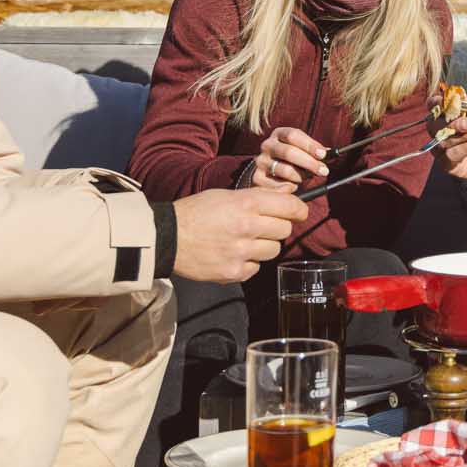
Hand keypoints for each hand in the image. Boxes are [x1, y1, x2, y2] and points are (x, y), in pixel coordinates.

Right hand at [169, 187, 307, 282]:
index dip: (299, 209)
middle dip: (277, 226)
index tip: (298, 212)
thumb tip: (289, 193)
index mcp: (246, 204)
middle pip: (285, 230)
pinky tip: (232, 253)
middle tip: (262, 225)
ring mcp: (241, 252)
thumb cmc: (197, 212)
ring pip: (274, 250)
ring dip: (264, 245)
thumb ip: (259, 196)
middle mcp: (247, 228)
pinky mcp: (234, 272)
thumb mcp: (226, 195)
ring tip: (244, 240)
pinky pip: (256, 267)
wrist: (167, 238)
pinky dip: (249, 262)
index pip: (290, 206)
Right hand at [254, 126, 327, 190]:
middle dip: (309, 162)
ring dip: (300, 176)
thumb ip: (315, 150)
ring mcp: (260, 162)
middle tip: (323, 171)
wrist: (267, 171)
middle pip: (289, 152)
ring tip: (306, 178)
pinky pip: (278, 185)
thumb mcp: (301, 149)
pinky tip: (293, 186)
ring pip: (284, 170)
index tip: (323, 154)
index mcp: (279, 134)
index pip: (293, 135)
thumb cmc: (291, 159)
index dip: (309, 145)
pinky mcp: (257, 178)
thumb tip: (331, 153)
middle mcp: (267, 145)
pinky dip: (289, 187)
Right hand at [437, 90, 466, 184]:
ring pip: (441, 140)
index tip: (448, 105)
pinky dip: (465, 147)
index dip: (436, 103)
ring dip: (463, 136)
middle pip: (433, 124)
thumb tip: (461, 99)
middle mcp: (443, 129)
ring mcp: (444, 147)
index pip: (433, 105)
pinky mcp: (448, 163)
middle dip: (451, 123)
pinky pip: (449, 155)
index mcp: (450, 111)